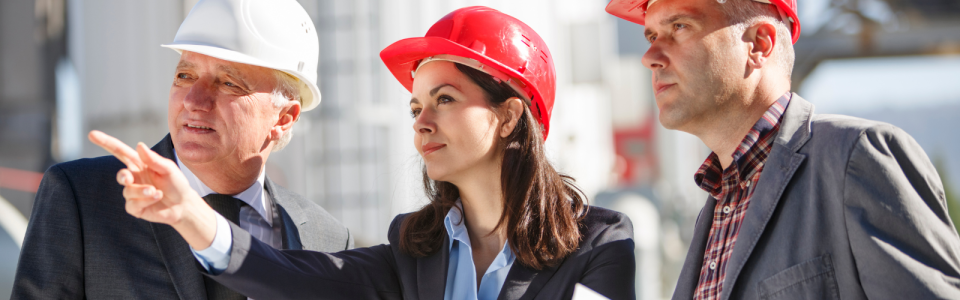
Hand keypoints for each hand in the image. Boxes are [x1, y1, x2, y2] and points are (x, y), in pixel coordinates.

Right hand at [88, 130, 217, 248]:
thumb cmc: (176, 183)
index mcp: (140, 164)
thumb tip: (139, 145)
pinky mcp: (135, 208)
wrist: (183, 205)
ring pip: (128, 191)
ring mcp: (133, 193)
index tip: (91, 134)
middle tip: (128, 178)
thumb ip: (154, 159)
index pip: (120, 152)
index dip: (106, 143)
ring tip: (156, 192)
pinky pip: (132, 204)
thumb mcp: (168, 169)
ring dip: (142, 191)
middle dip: (123, 176)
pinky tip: (156, 197)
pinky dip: (145, 200)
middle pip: (120, 175)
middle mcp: (134, 178)